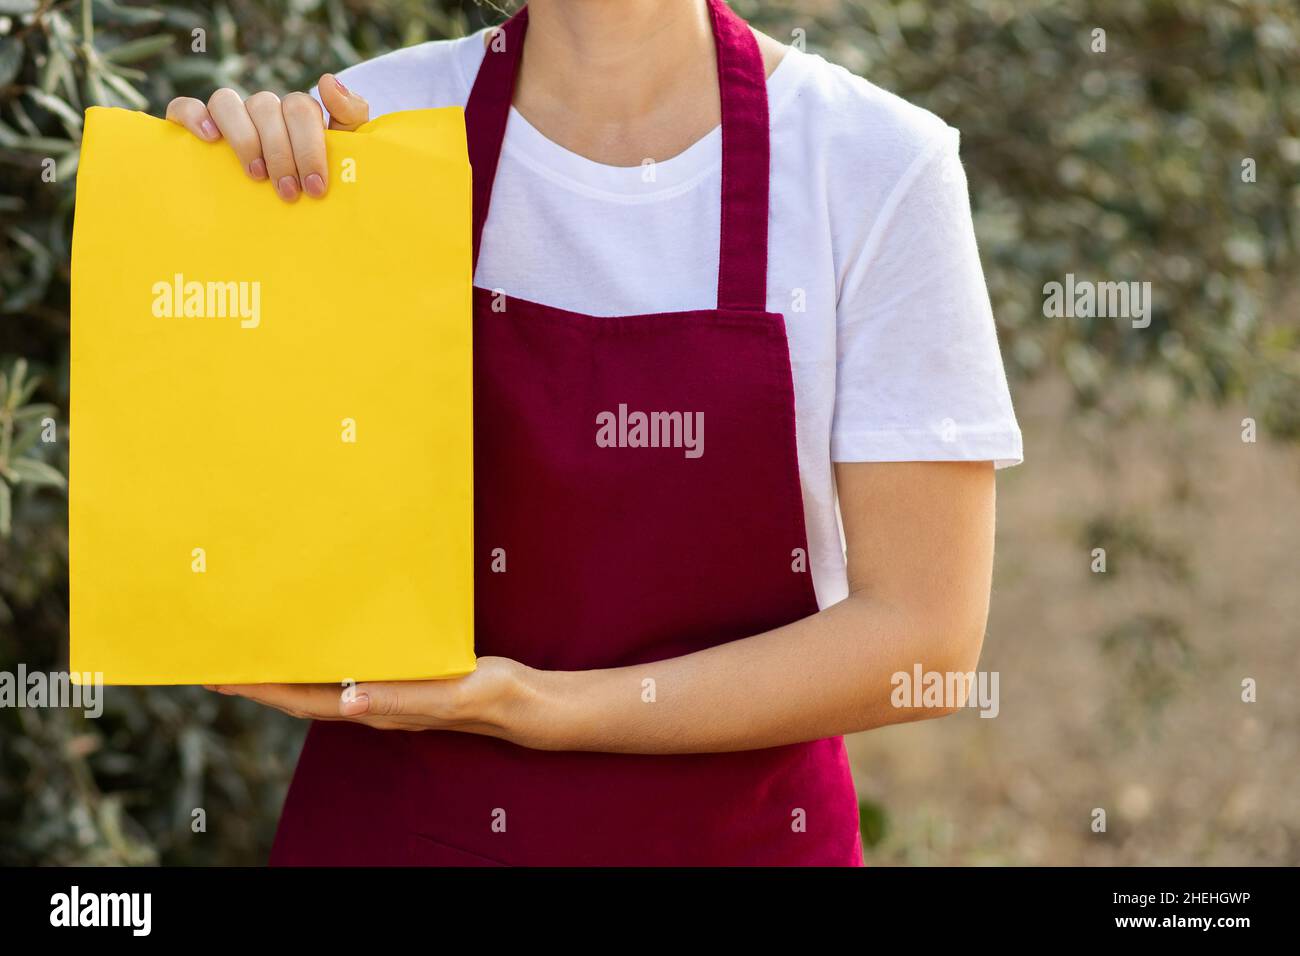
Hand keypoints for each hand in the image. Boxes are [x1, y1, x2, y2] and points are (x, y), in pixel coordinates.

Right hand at [164, 73, 368, 201]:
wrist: (285, 219)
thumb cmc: (314, 182)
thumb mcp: (344, 152)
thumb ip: (350, 116)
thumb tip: (327, 80)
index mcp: (295, 113)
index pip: (300, 108)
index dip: (309, 146)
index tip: (315, 187)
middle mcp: (262, 110)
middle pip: (265, 105)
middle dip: (281, 152)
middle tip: (289, 192)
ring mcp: (229, 116)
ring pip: (226, 101)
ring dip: (244, 139)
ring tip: (256, 176)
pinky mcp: (195, 124)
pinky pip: (185, 106)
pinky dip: (194, 116)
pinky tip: (209, 139)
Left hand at [206, 656, 532, 736]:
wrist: (516, 702)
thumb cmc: (483, 695)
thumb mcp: (445, 694)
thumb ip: (398, 698)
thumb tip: (347, 702)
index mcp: (373, 707)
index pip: (301, 700)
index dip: (260, 689)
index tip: (221, 677)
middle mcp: (368, 705)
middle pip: (298, 695)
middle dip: (257, 683)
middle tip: (217, 664)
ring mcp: (381, 695)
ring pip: (317, 687)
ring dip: (283, 675)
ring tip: (254, 655)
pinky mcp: (396, 681)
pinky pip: (342, 674)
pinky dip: (317, 664)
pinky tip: (316, 648)